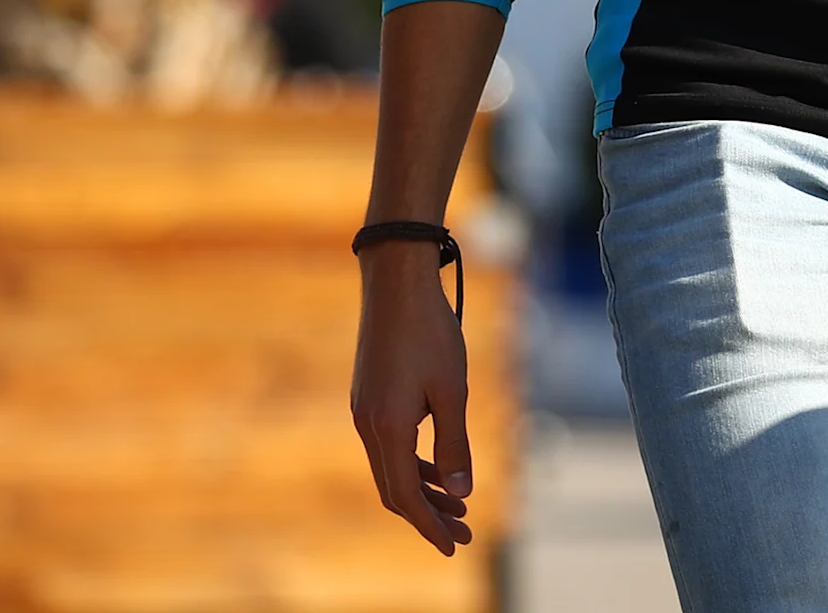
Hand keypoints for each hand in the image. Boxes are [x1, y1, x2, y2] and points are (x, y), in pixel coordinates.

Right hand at [350, 243, 475, 555]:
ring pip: (390, 468)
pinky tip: (438, 467)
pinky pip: (388, 446)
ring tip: (458, 504)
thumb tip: (460, 491)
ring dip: (422, 490)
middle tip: (463, 533)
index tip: (455, 547)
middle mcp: (367, 424)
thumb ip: (454, 445)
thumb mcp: (452, 391)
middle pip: (394, 489)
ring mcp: (364, 410)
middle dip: (428, 515)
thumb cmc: (429, 331)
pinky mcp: (368, 396)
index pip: (405, 496)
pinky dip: (412, 464)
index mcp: (387, 428)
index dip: (430, 526)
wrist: (396, 280)